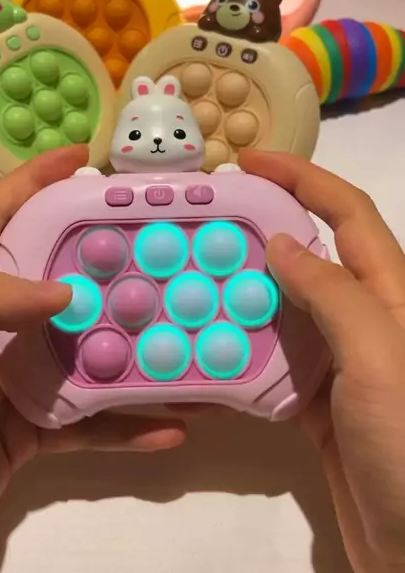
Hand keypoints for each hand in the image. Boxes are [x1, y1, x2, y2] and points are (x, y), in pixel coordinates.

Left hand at [0, 147, 184, 572]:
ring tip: (183, 338)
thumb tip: (65, 289)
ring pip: (77, 352)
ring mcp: (4, 387)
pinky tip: (168, 429)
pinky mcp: (23, 437)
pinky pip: (83, 421)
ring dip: (128, 350)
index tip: (81, 159)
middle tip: (159, 246)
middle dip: (101, 261)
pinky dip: (124, 426)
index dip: (31, 184)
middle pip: (48, 281)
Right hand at [240, 150, 404, 572]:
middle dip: (260, 232)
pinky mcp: (319, 409)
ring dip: (242, 293)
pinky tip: (203, 350)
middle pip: (312, 257)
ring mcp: (342, 366)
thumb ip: (332, 296)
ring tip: (188, 280)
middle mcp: (368, 321)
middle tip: (200, 225)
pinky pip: (273, 366)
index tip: (246, 163)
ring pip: (286, 311)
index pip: (349, 214)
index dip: (303, 180)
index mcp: (392, 294)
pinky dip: (240, 353)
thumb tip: (280, 243)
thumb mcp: (380, 356)